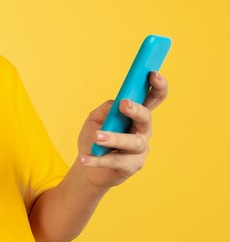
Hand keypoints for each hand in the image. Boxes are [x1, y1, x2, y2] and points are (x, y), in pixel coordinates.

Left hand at [76, 71, 168, 189]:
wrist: (88, 167)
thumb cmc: (94, 139)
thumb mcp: (96, 119)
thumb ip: (107, 109)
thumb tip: (116, 104)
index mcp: (136, 115)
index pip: (153, 98)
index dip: (158, 85)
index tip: (153, 74)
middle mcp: (142, 131)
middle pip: (147, 119)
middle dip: (137, 110)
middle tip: (124, 104)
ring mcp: (140, 150)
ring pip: (132, 142)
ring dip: (114, 138)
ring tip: (97, 137)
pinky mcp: (132, 166)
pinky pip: (115, 161)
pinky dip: (97, 160)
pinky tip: (84, 158)